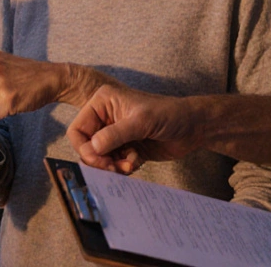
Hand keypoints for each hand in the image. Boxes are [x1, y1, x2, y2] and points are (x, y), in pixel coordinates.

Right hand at [67, 84, 201, 173]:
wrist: (192, 127)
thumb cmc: (169, 114)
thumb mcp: (141, 121)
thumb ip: (115, 134)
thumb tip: (92, 148)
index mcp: (103, 103)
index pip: (78, 129)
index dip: (84, 148)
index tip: (100, 161)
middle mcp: (105, 118)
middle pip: (87, 147)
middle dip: (100, 160)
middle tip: (115, 168)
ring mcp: (115, 134)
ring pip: (100, 158)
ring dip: (113, 165)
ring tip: (130, 165)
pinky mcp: (125, 148)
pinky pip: (113, 163)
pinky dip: (122, 167)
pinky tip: (136, 161)